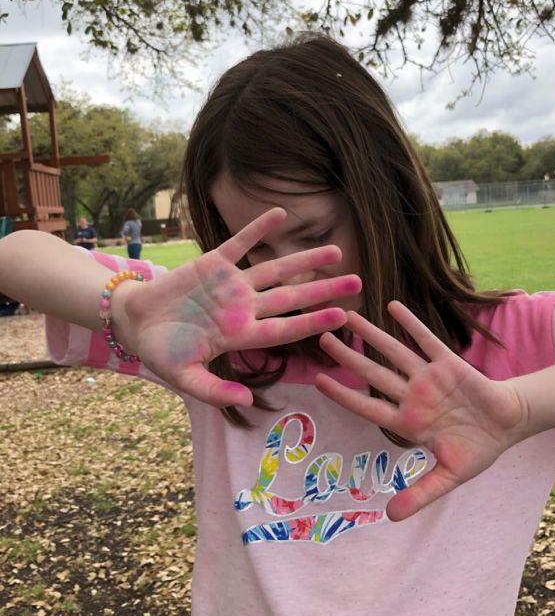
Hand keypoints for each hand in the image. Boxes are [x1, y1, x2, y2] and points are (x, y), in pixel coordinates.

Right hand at [117, 208, 360, 406]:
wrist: (135, 321)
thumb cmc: (161, 352)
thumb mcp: (184, 377)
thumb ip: (214, 391)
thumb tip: (246, 401)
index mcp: (240, 334)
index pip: (285, 328)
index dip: (313, 321)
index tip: (342, 316)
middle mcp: (244, 307)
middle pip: (292, 297)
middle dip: (324, 290)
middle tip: (358, 282)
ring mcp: (231, 284)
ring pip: (275, 269)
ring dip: (304, 260)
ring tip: (336, 251)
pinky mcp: (213, 262)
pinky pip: (240, 242)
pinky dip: (259, 228)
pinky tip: (281, 213)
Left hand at [316, 302, 523, 520]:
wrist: (508, 426)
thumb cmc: (476, 449)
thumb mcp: (449, 477)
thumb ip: (420, 494)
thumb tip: (391, 518)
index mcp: (407, 422)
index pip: (368, 406)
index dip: (343, 394)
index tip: (319, 381)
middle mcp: (412, 396)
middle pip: (373, 373)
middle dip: (348, 357)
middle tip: (322, 339)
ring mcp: (428, 377)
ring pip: (393, 352)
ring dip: (371, 335)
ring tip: (348, 317)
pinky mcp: (448, 363)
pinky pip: (425, 340)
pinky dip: (410, 324)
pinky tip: (392, 307)